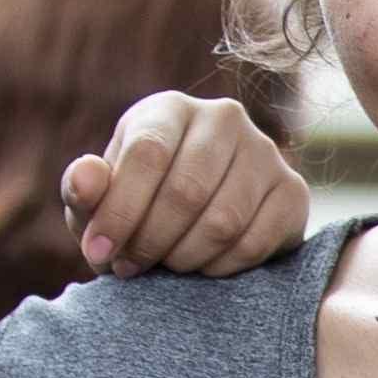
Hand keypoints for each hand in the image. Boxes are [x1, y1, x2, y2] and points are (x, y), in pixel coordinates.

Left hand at [66, 93, 305, 276]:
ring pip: (223, 221)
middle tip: (130, 267)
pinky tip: (202, 267)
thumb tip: (85, 177)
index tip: (98, 252)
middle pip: (186, 190)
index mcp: (170, 109)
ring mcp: (266, 153)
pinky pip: (256, 242)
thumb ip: (83, 190)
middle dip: (150, 240)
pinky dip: (221, 267)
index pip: (147, 153)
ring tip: (165, 267)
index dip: (119, 209)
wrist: (198, 216)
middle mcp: (224, 118)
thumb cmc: (139, 203)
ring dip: (185, 258)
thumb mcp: (100, 198)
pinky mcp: (293, 192)